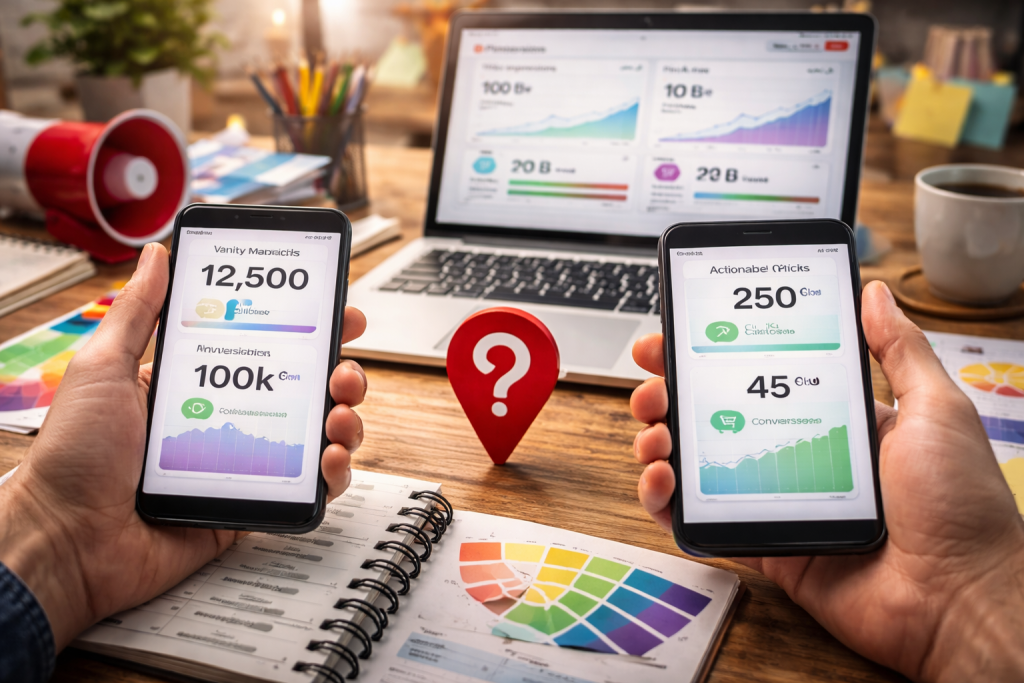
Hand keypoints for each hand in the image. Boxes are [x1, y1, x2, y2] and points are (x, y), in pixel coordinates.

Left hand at [0, 243, 368, 649]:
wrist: (68, 541)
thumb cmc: (75, 457)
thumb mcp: (103, 367)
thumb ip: (137, 312)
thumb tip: (157, 256)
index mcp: (198, 382)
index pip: (267, 347)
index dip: (309, 331)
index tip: (336, 315)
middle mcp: (226, 418)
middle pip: (304, 389)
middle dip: (340, 373)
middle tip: (342, 370)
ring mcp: (243, 463)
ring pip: (316, 435)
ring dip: (345, 419)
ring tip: (339, 415)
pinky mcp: (252, 505)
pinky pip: (308, 489)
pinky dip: (335, 474)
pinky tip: (331, 460)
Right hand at [630, 280, 1023, 681]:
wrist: (961, 597)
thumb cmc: (959, 505)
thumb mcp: (935, 409)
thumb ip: (899, 350)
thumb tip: (874, 292)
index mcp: (831, 419)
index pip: (756, 375)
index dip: (711, 355)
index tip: (677, 337)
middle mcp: (797, 455)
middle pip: (715, 416)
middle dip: (671, 395)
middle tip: (653, 387)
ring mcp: (776, 501)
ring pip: (698, 466)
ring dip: (660, 444)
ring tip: (654, 435)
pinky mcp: (764, 545)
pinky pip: (701, 523)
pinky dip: (667, 504)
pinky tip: (662, 481)